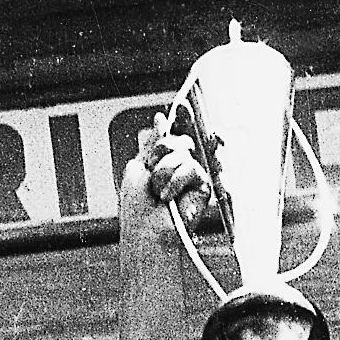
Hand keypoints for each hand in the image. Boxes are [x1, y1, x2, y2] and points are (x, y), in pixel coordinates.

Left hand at [117, 114, 210, 282]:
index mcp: (162, 164)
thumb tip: (160, 120)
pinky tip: (169, 197)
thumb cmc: (137, 211)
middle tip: (152, 174)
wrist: (145, 234)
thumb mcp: (137, 168)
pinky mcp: (202, 188)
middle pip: (179, 140)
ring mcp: (191, 178)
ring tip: (159, 192)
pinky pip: (192, 168)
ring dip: (163, 172)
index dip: (176, 124)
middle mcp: (178, 169)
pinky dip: (175, 181)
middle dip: (161, 152)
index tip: (181, 105)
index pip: (172, 138)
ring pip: (183, 153)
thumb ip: (152, 143)